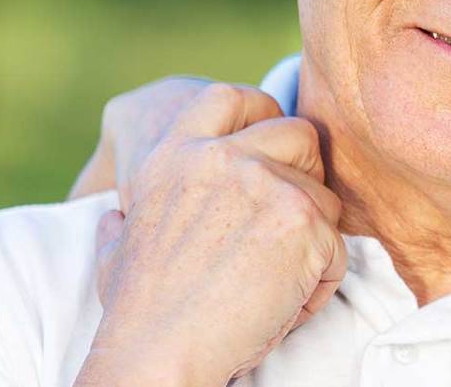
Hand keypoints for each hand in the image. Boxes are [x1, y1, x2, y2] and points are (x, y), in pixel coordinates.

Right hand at [74, 84, 346, 385]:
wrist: (159, 353)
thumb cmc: (139, 313)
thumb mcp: (118, 248)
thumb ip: (127, 218)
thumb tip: (113, 214)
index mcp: (175, 155)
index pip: (231, 98)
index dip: (262, 113)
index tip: (273, 145)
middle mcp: (221, 158)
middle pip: (300, 134)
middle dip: (307, 175)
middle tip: (291, 223)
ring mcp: (266, 183)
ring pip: (325, 195)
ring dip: (316, 237)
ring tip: (280, 281)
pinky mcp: (302, 218)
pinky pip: (337, 247)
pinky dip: (323, 281)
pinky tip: (289, 305)